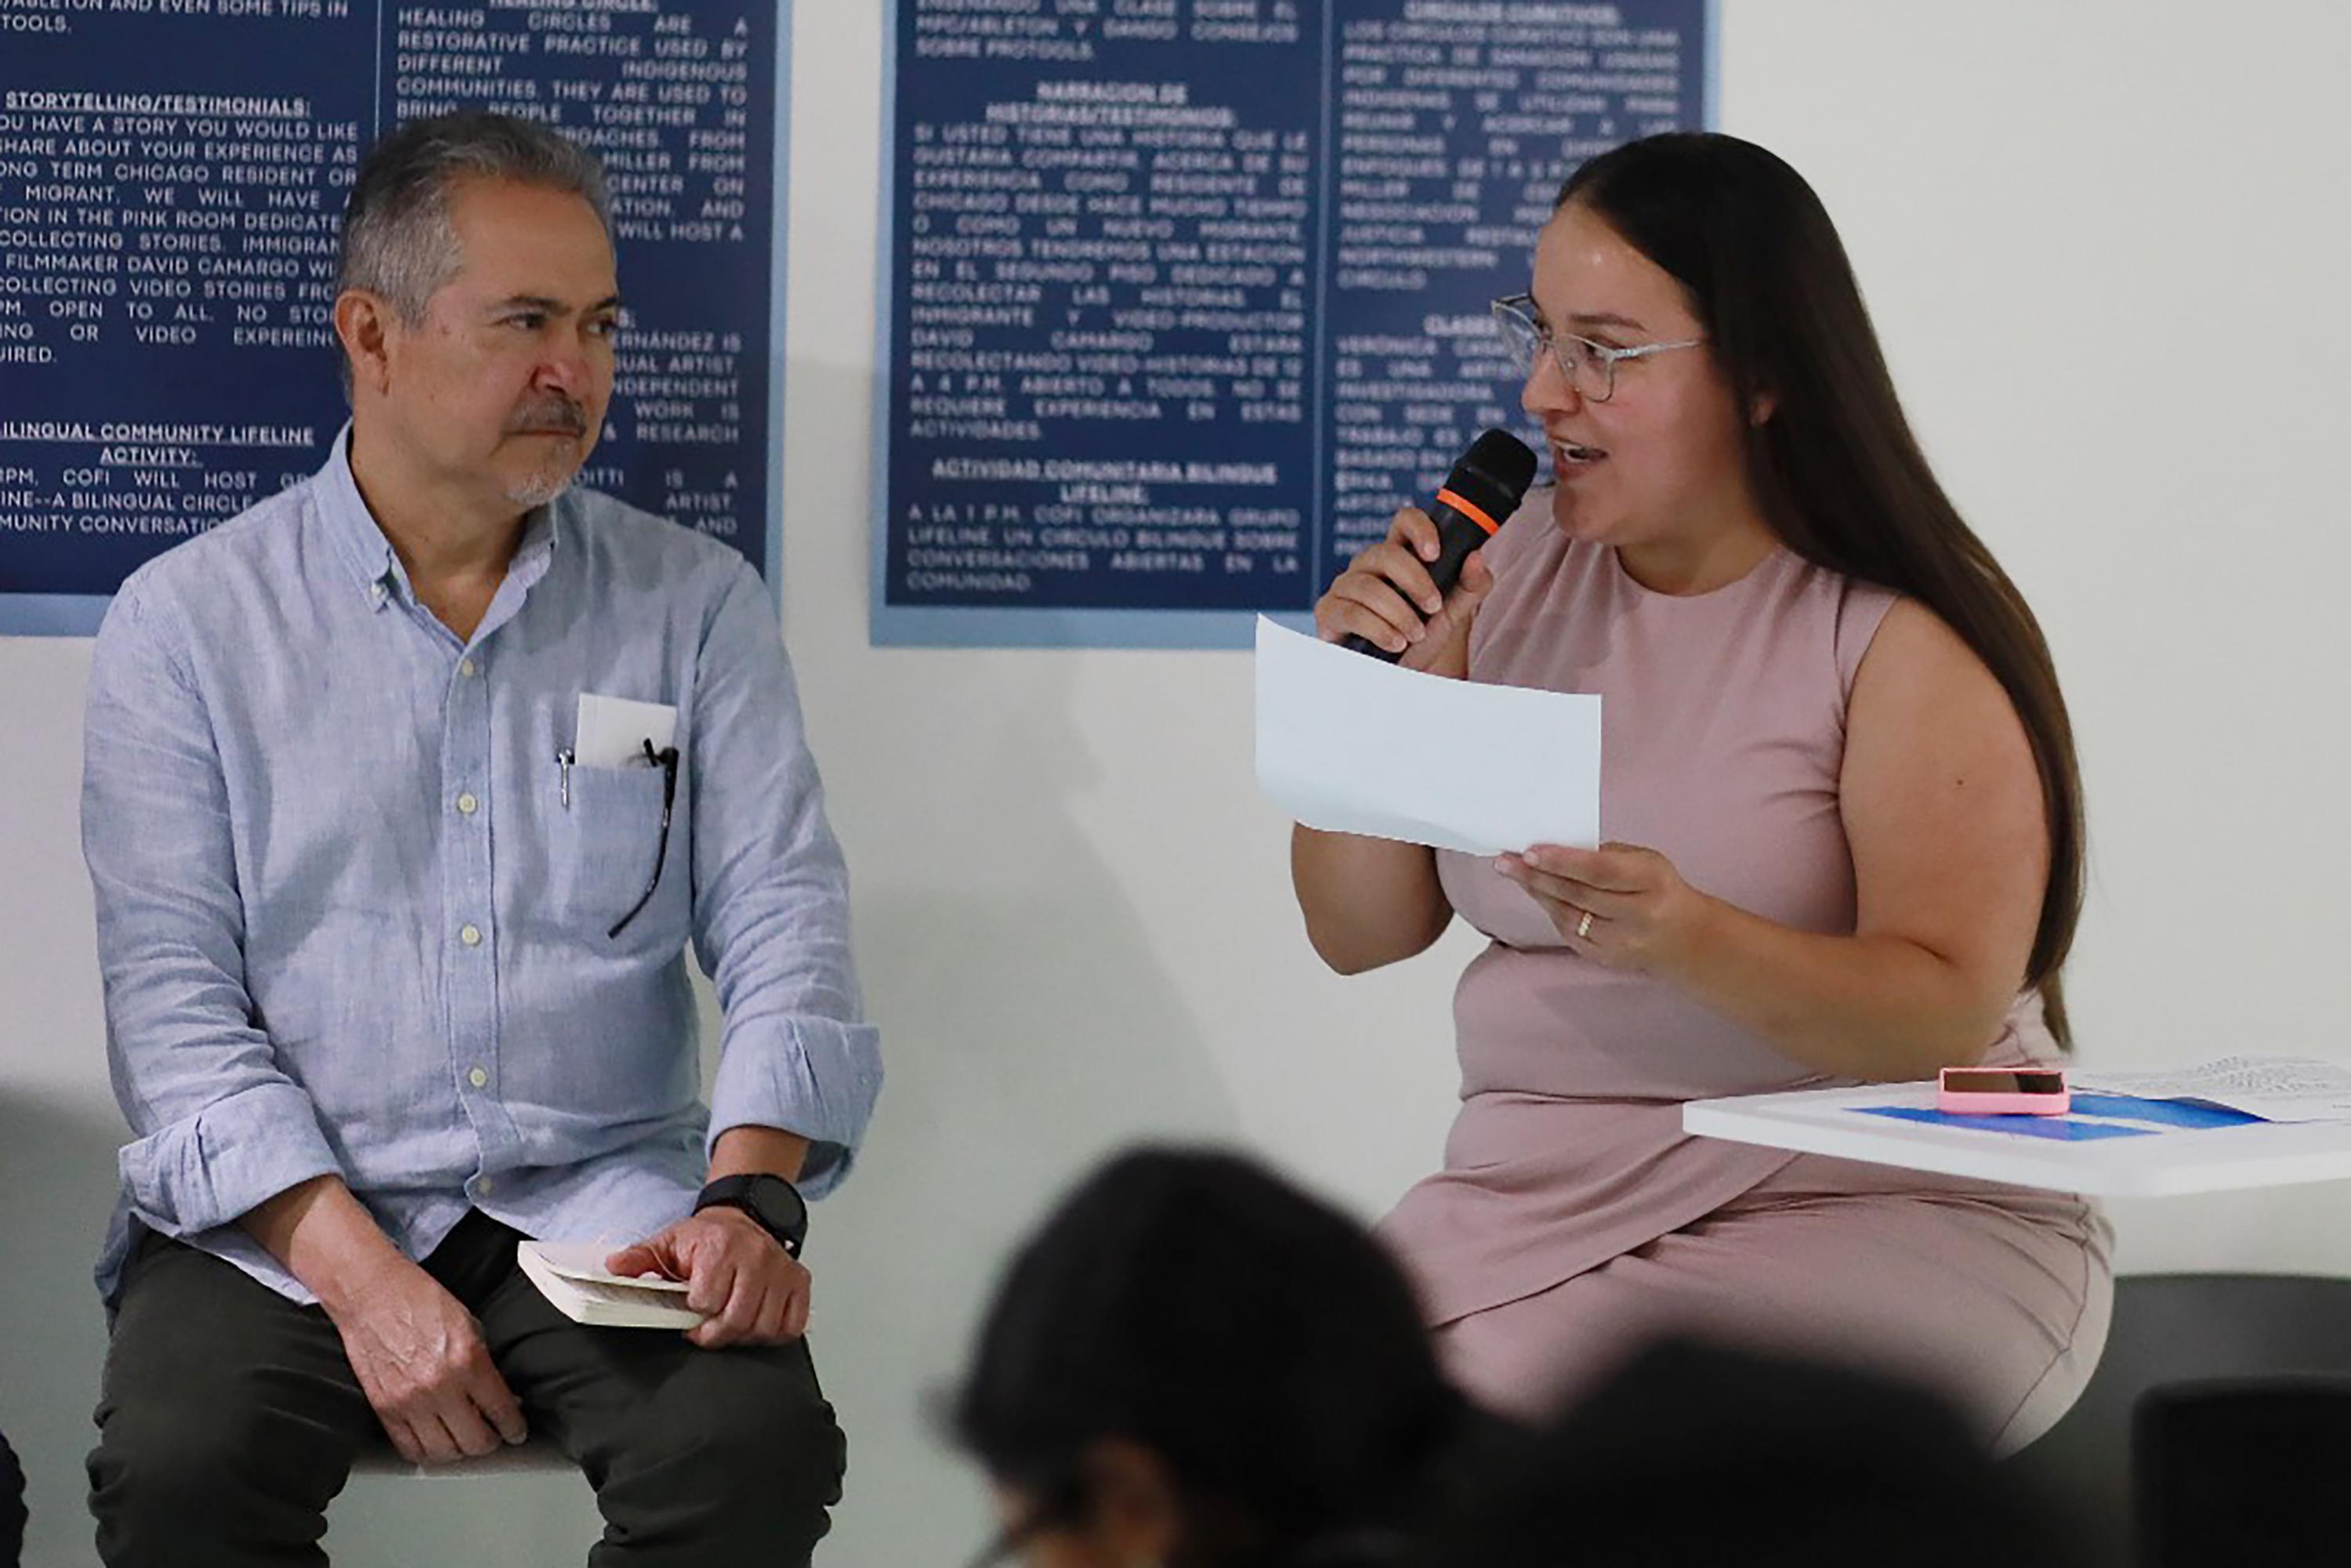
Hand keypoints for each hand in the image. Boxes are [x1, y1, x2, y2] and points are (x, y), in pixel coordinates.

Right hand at [323, 1255, 527, 1465]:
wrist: (371, 1294)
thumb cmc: (419, 1301)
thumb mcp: (469, 1324)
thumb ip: (486, 1365)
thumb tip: (501, 1397)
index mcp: (467, 1360)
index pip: (501, 1411)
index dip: (515, 1428)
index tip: (517, 1432)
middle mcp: (439, 1386)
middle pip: (475, 1441)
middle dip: (490, 1442)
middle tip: (494, 1436)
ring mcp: (408, 1401)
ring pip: (443, 1453)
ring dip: (460, 1451)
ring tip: (465, 1440)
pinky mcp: (383, 1409)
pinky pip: (409, 1448)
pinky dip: (427, 1451)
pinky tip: (436, 1442)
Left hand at [605, 1207, 809, 1349]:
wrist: (744, 1218)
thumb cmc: (706, 1238)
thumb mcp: (668, 1242)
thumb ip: (639, 1258)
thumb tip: (613, 1268)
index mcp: (720, 1246)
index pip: (707, 1300)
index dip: (694, 1314)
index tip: (689, 1312)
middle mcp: (756, 1256)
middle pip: (737, 1318)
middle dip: (716, 1334)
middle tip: (705, 1331)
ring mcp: (781, 1270)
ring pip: (764, 1327)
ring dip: (743, 1336)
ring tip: (729, 1326)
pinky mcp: (799, 1281)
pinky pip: (791, 1325)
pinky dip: (774, 1333)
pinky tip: (756, 1324)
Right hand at [1313, 504, 1495, 677]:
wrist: (1403, 674)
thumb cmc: (1423, 636)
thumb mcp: (1455, 612)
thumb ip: (1472, 585)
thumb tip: (1476, 558)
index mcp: (1400, 555)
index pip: (1405, 521)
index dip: (1419, 529)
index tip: (1434, 554)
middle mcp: (1369, 565)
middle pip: (1385, 553)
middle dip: (1415, 581)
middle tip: (1434, 607)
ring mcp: (1346, 586)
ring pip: (1367, 587)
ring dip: (1398, 613)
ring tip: (1416, 634)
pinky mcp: (1329, 611)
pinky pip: (1350, 613)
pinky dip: (1378, 629)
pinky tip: (1395, 643)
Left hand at [1496, 842, 1715, 976]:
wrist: (1686, 939)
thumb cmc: (1659, 889)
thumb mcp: (1645, 861)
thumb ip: (1606, 855)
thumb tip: (1557, 848)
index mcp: (1651, 881)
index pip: (1599, 871)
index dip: (1561, 861)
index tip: (1529, 851)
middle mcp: (1637, 914)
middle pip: (1577, 894)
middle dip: (1536, 875)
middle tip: (1506, 860)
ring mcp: (1620, 942)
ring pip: (1567, 915)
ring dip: (1536, 892)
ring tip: (1513, 871)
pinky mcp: (1605, 958)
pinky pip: (1569, 932)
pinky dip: (1551, 910)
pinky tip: (1537, 893)